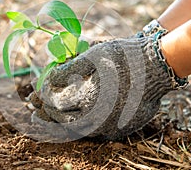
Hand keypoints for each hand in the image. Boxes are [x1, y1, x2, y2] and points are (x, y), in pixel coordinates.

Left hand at [31, 34, 172, 139]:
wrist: (156, 67)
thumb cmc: (124, 58)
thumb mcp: (93, 56)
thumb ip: (68, 70)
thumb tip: (47, 80)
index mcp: (90, 100)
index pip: (57, 104)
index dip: (44, 98)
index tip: (36, 93)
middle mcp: (99, 119)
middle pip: (63, 123)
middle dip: (46, 117)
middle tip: (34, 114)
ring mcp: (110, 128)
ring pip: (77, 131)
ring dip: (60, 125)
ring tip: (46, 121)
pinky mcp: (119, 130)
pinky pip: (93, 133)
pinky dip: (79, 128)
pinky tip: (73, 122)